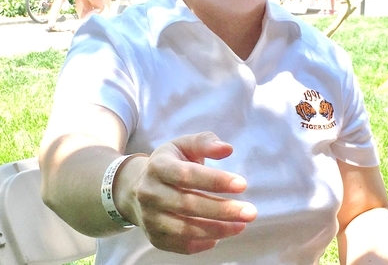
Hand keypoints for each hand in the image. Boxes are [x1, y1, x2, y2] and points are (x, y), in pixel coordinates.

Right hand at [126, 132, 256, 254]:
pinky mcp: (154, 237)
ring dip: (218, 228)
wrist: (137, 187)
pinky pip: (182, 245)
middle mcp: (149, 193)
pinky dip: (204, 243)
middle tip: (250, 212)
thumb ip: (206, 142)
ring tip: (241, 225)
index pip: (187, 175)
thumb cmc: (170, 163)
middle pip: (188, 205)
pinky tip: (221, 234)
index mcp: (158, 166)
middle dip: (222, 210)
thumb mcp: (184, 145)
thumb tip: (227, 149)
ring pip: (186, 229)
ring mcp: (150, 218)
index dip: (215, 180)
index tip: (242, 184)